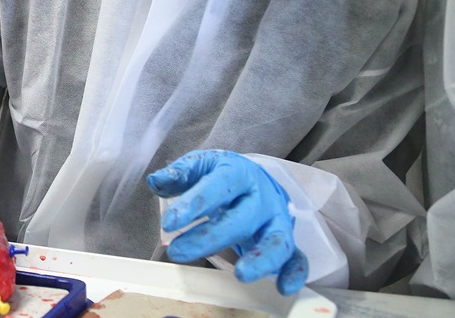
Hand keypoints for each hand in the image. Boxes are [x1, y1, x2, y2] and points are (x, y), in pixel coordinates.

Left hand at [147, 150, 308, 295]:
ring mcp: (277, 221)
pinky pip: (297, 258)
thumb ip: (179, 174)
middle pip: (241, 219)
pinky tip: (283, 288)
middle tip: (178, 251)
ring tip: (242, 274)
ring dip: (261, 259)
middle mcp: (261, 198)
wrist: (257, 180)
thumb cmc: (224, 176)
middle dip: (209, 238)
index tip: (169, 223)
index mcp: (238, 173)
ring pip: (276, 240)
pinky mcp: (287, 241)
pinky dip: (294, 273)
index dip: (194, 204)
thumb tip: (156, 181)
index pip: (217, 187)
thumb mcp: (201, 166)